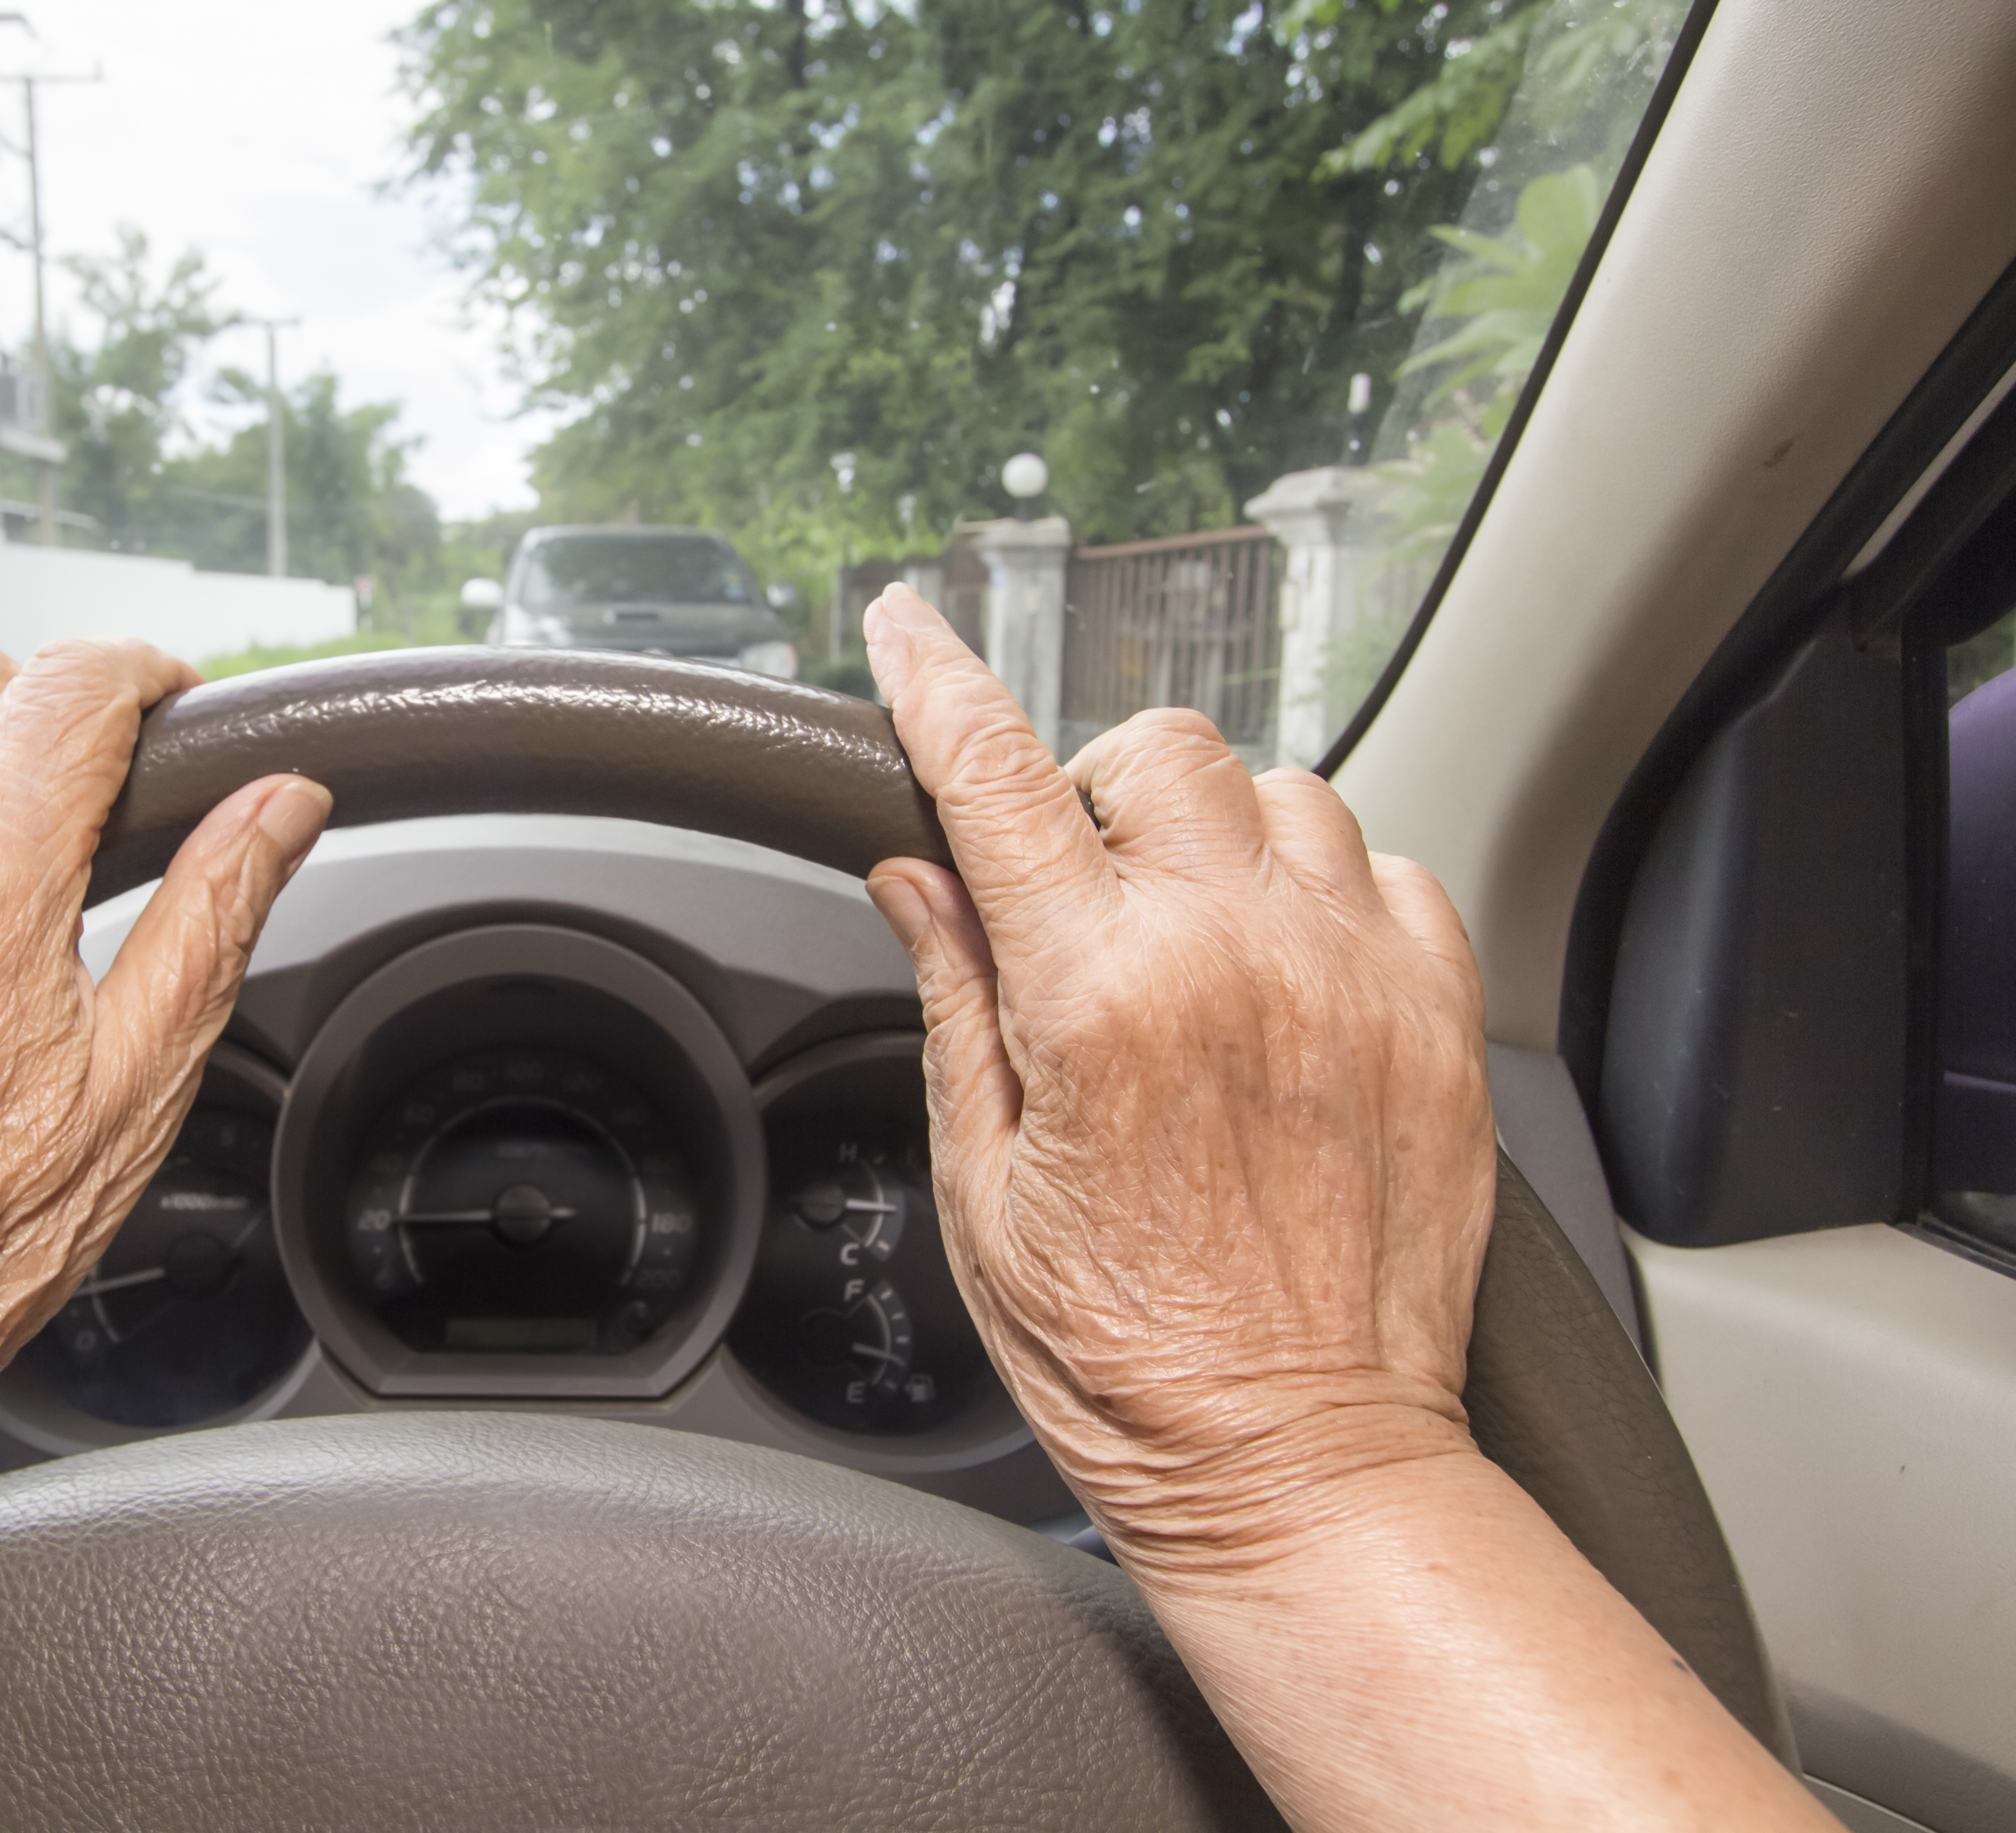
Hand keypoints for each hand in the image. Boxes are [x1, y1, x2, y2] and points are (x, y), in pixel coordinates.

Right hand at [860, 586, 1496, 1573]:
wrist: (1301, 1467)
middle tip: (1079, 888)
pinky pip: (1394, 870)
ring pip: (1285, 792)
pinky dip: (1333, 889)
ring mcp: (1355, 981)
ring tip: (1194, 936)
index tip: (908, 627)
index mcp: (1100, 1002)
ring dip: (1221, 835)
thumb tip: (917, 878)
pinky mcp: (1441, 1022)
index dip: (938, 686)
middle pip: (1160, 752)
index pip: (999, 783)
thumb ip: (957, 1002)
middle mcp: (1237, 960)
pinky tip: (1292, 970)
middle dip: (1101, 792)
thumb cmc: (1130, 1360)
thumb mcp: (986, 1187)